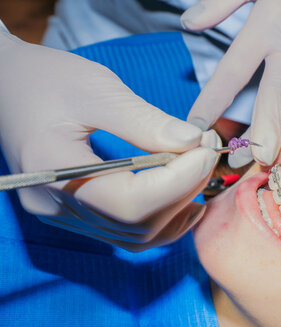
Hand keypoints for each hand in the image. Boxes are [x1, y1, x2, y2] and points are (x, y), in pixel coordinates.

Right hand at [0, 32, 218, 250]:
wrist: (5, 86)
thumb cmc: (44, 80)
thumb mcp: (96, 89)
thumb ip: (145, 121)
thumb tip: (194, 143)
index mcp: (53, 171)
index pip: (131, 202)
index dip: (179, 181)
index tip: (206, 149)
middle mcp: (56, 206)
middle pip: (138, 225)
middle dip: (184, 190)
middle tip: (207, 152)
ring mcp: (64, 216)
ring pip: (136, 238)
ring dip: (178, 209)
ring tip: (199, 172)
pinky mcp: (76, 213)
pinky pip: (128, 233)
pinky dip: (163, 219)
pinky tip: (184, 197)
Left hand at [182, 0, 280, 166]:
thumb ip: (219, 3)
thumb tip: (188, 22)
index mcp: (267, 29)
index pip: (233, 72)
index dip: (213, 102)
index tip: (197, 126)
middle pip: (275, 101)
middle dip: (261, 136)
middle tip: (245, 162)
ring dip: (279, 137)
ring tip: (259, 159)